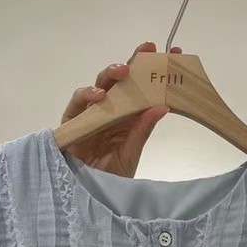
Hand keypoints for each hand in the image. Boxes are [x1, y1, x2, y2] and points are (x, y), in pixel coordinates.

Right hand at [61, 41, 180, 176]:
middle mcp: (109, 111)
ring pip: (99, 86)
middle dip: (134, 62)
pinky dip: (86, 96)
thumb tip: (163, 107)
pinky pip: (77, 103)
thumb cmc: (110, 177)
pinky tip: (98, 96)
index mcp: (127, 117)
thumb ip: (142, 131)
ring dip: (110, 75)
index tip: (174, 53)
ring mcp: (90, 114)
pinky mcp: (72, 122)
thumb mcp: (131, 154)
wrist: (87, 196)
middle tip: (149, 50)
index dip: (155, 70)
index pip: (142, 88)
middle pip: (121, 80)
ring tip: (124, 71)